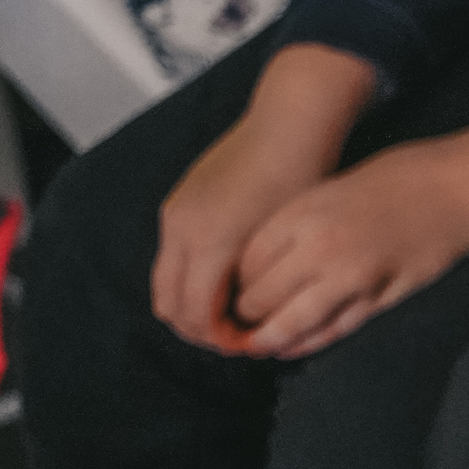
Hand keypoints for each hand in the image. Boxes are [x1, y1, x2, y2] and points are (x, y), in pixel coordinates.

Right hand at [154, 44, 374, 352]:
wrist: (289, 123)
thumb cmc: (302, 178)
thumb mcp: (287, 239)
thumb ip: (259, 284)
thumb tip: (247, 323)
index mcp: (208, 241)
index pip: (196, 315)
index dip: (220, 339)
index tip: (249, 345)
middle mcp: (181, 228)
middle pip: (171, 305)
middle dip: (201, 329)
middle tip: (239, 338)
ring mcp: (175, 213)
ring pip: (166, 283)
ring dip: (193, 306)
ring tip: (235, 314)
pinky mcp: (178, 203)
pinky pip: (172, 256)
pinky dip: (190, 279)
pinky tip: (228, 282)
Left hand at [228, 114, 468, 357]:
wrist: (453, 189)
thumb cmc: (393, 181)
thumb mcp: (328, 189)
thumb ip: (292, 224)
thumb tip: (256, 265)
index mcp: (301, 214)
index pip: (246, 264)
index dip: (234, 284)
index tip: (229, 292)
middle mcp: (319, 247)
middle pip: (261, 296)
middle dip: (246, 316)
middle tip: (237, 323)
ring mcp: (351, 276)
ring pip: (293, 321)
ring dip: (270, 339)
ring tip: (256, 346)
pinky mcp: (379, 296)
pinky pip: (333, 329)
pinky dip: (308, 343)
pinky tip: (293, 347)